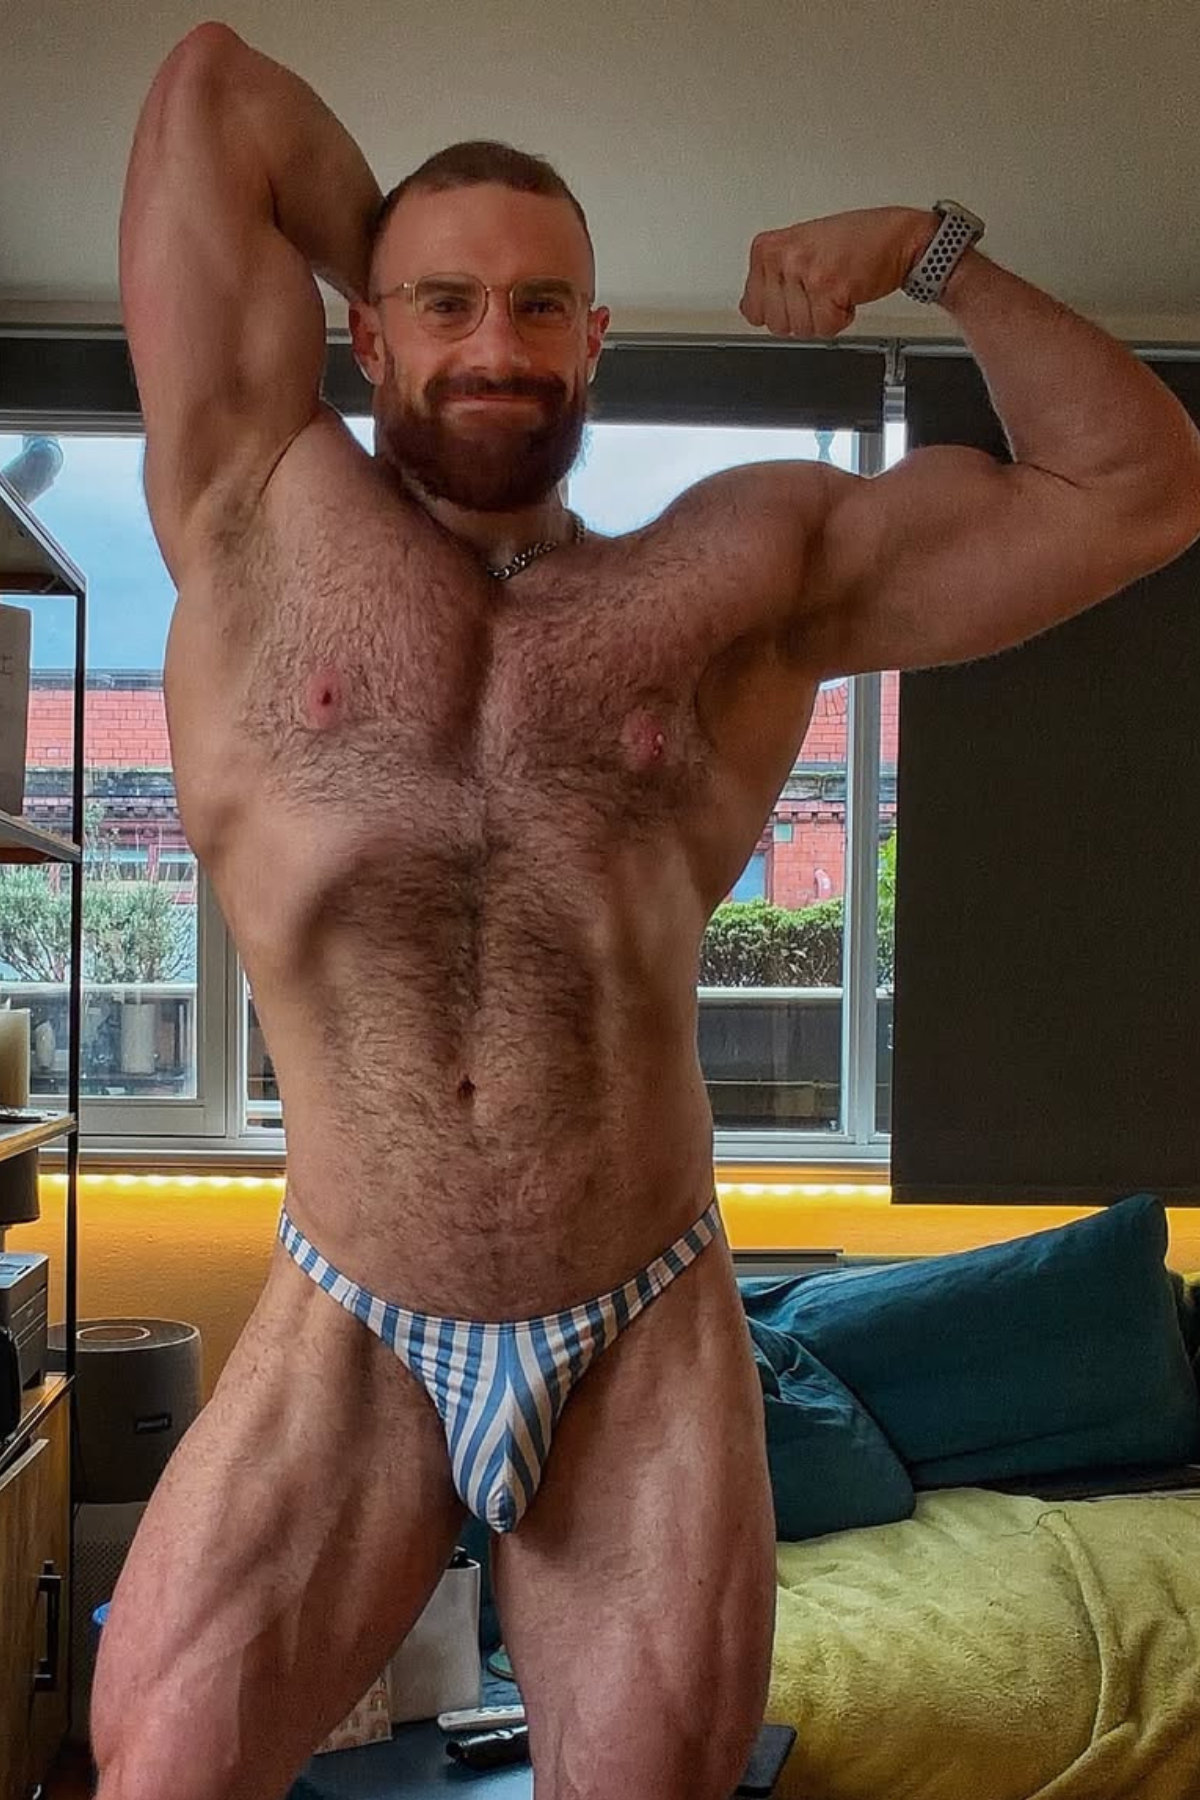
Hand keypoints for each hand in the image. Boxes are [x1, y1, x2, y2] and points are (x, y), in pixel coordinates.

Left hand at [739, 206, 933, 337]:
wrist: (897, 236)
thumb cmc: (855, 240)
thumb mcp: (799, 250)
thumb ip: (771, 279)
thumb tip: (750, 310)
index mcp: (768, 248)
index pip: (752, 310)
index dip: (780, 311)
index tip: (796, 295)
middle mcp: (783, 258)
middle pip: (777, 325)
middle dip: (803, 316)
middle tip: (821, 290)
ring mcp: (805, 271)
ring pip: (801, 329)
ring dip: (823, 317)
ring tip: (835, 287)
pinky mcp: (828, 287)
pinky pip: (826, 328)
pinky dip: (842, 319)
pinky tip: (847, 292)